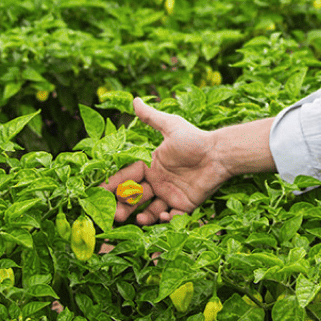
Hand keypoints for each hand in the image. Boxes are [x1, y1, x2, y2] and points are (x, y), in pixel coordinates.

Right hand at [104, 98, 234, 224]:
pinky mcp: (185, 205)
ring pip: (151, 211)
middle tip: (115, 214)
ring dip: (142, 218)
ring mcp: (171, 194)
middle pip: (135, 198)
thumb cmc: (195, 139)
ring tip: (137, 220)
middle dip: (123, 207)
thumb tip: (135, 99)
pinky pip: (173, 217)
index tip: (100, 193)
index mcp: (151, 166)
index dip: (114, 185)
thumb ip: (152, 117)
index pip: (127, 177)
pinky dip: (167, 220)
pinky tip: (164, 216)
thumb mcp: (171, 126)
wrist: (220, 153)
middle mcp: (158, 182)